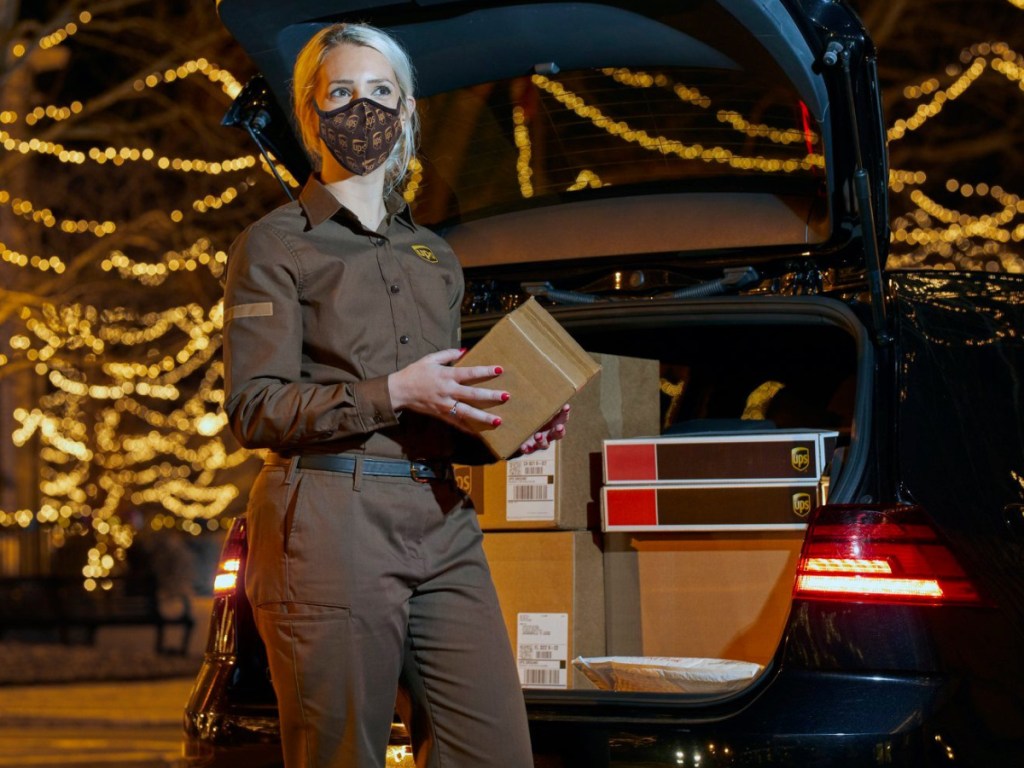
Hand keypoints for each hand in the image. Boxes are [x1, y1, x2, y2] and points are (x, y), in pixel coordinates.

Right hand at [388, 348, 508, 431]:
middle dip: (490, 396)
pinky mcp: (440, 415)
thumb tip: (464, 350)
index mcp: (446, 376)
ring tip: (498, 421)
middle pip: (473, 395)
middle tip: (506, 396)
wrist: (399, 390)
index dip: (485, 371)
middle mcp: (448, 391)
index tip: (499, 369)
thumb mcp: (430, 359)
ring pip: (467, 413)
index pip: (470, 373)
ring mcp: (444, 405)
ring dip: (483, 417)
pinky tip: (480, 433)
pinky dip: (468, 429)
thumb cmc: (415, 373)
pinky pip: (456, 423)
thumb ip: (447, 355)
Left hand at [518, 403, 570, 454]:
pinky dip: (527, 448)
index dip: (565, 413)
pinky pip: (529, 450)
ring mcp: (539, 442)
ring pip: (544, 444)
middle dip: (559, 430)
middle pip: (558, 434)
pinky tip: (524, 446)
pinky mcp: (529, 447)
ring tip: (538, 435)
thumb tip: (523, 384)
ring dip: (542, 440)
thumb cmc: (526, 413)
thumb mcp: (531, 406)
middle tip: (559, 427)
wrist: (514, 429)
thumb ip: (533, 399)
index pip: (562, 417)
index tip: (566, 406)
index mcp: (552, 422)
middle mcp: (548, 433)